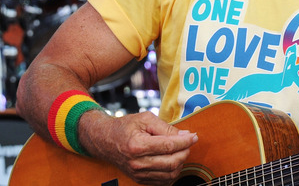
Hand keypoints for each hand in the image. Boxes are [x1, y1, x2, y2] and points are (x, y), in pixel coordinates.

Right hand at [81, 110, 198, 184]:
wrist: (105, 140)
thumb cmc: (125, 127)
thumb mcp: (145, 119)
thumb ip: (166, 127)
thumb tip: (185, 135)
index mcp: (138, 145)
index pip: (169, 146)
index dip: (185, 141)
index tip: (193, 136)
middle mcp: (137, 162)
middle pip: (171, 162)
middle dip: (185, 152)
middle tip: (188, 142)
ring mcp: (138, 173)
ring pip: (169, 174)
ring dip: (181, 163)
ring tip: (181, 151)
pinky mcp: (139, 179)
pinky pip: (163, 181)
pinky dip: (172, 172)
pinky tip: (174, 161)